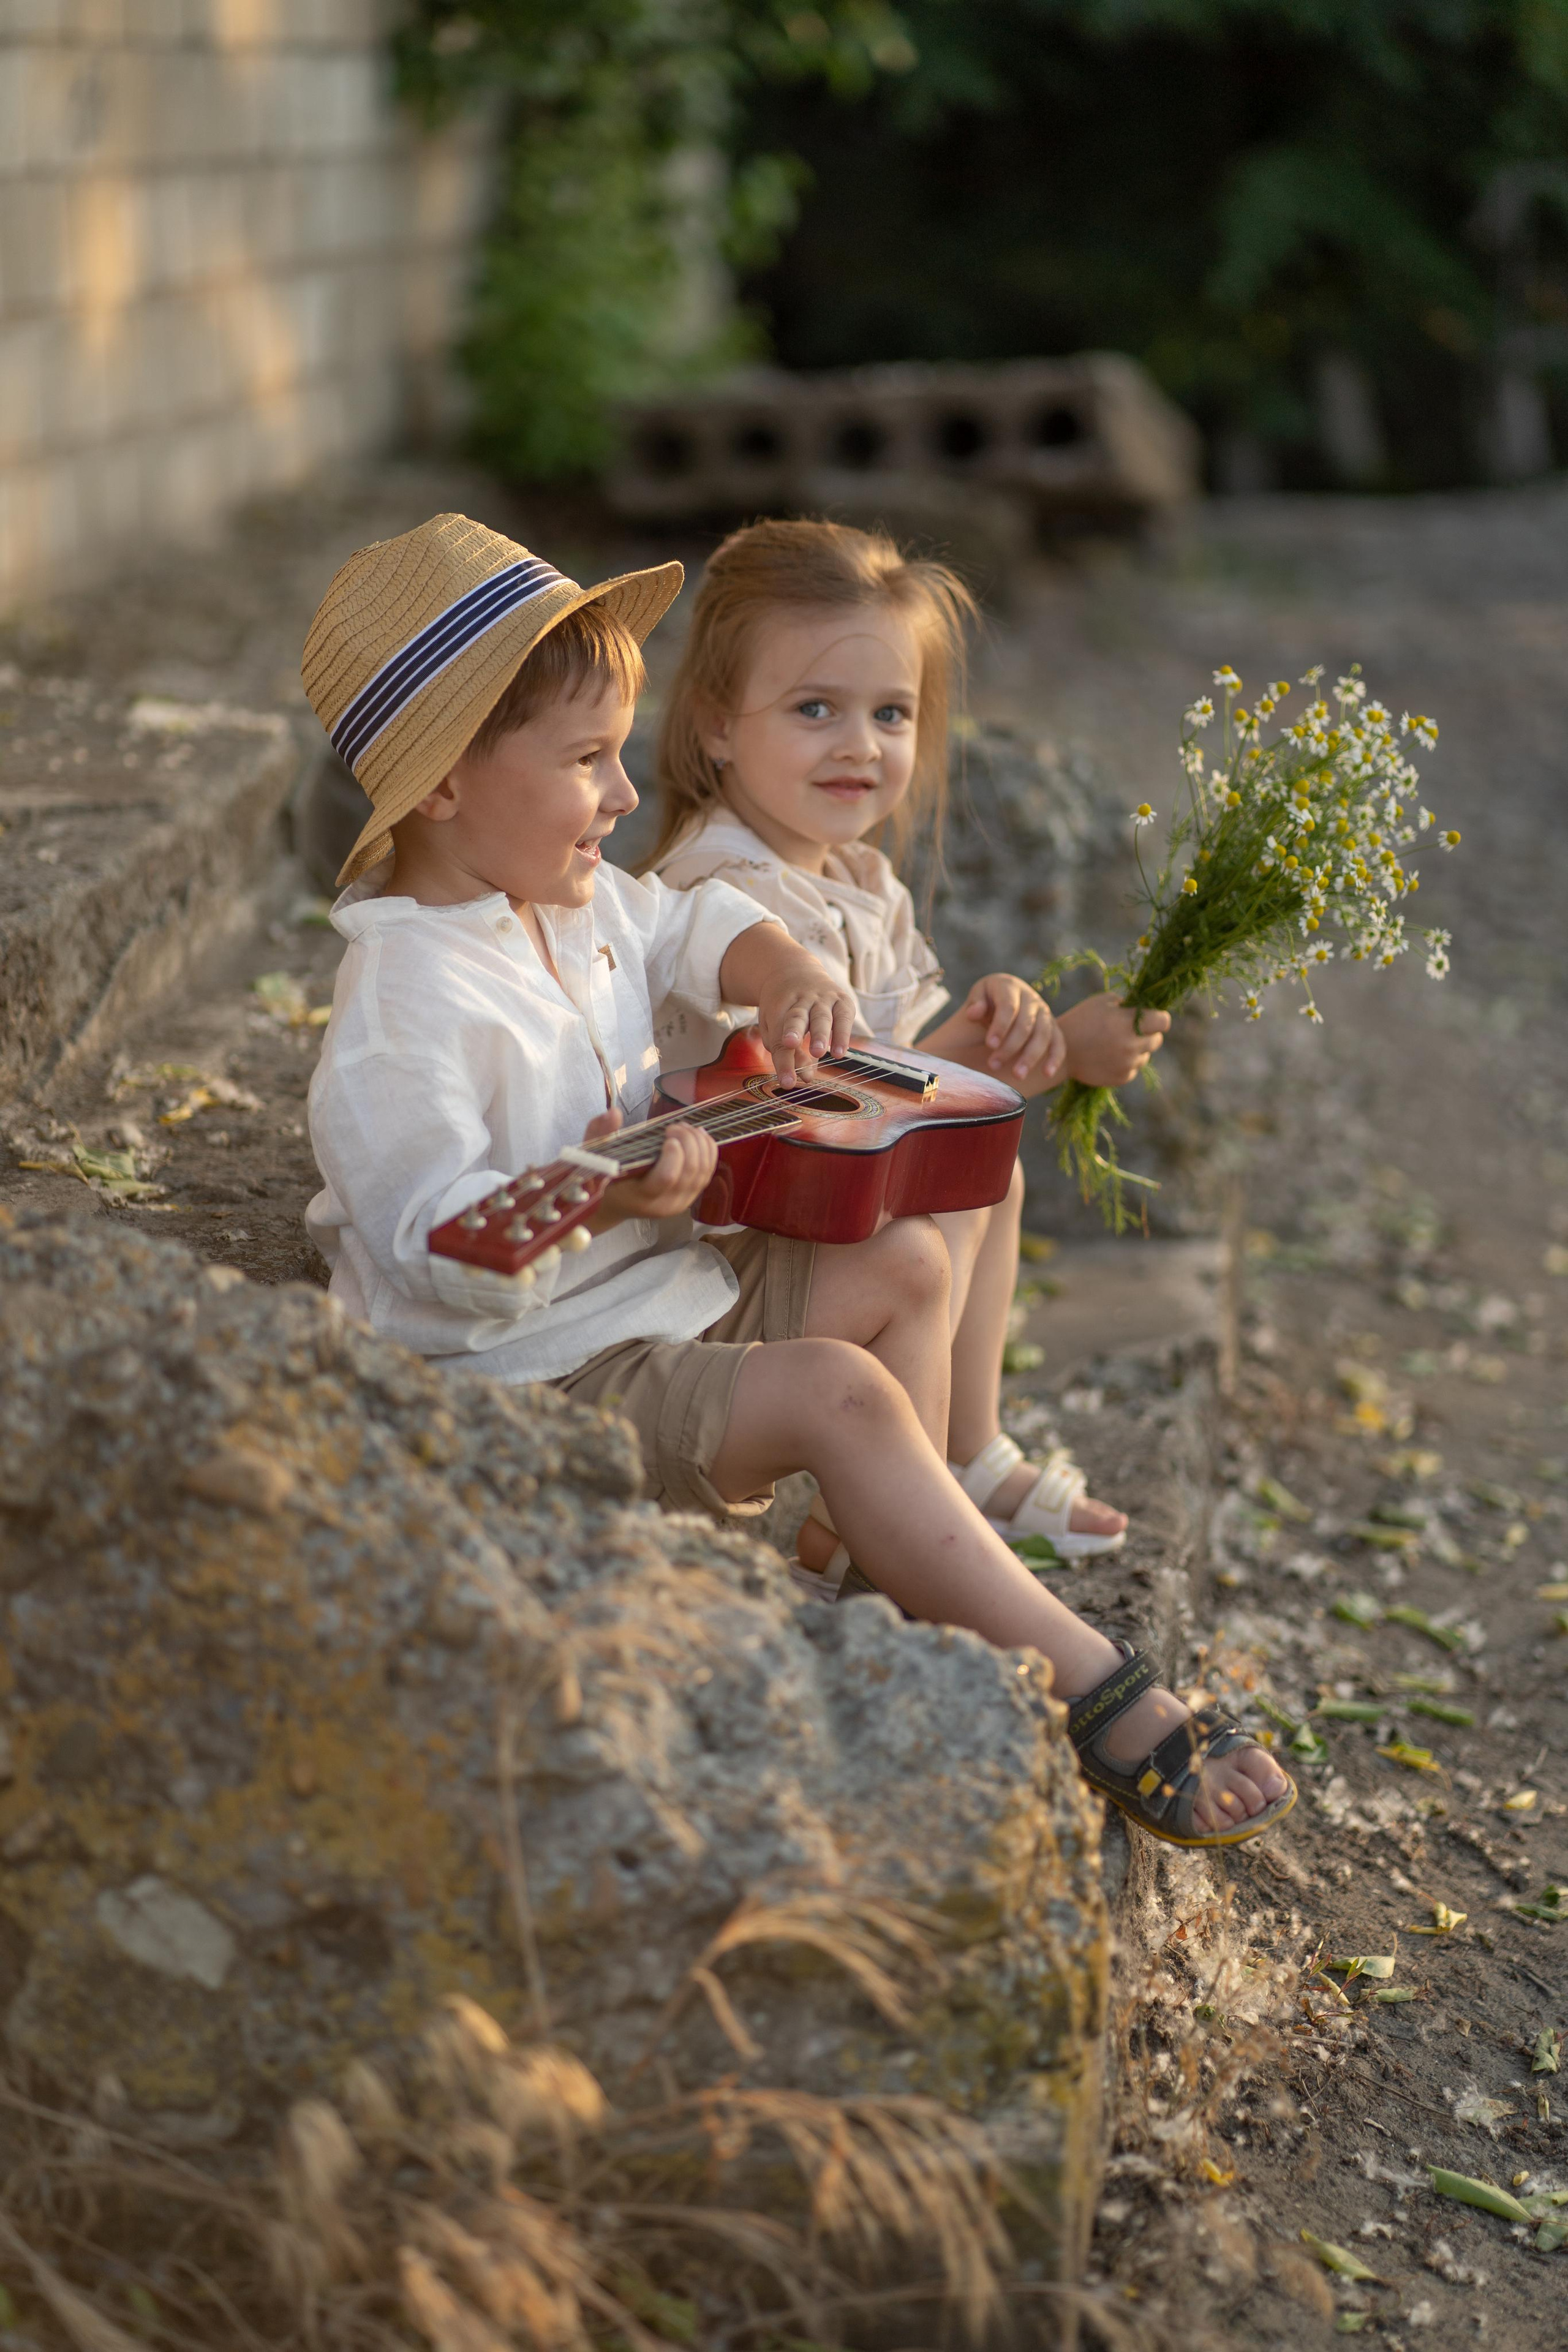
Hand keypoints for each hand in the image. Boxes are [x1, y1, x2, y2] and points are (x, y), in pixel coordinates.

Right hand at [580, 1109, 716, 1232]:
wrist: (613, 1204)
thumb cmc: (602, 1178)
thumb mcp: (594, 1156)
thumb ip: (600, 1134)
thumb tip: (614, 1113)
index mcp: (640, 1196)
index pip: (666, 1178)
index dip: (673, 1155)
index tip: (667, 1134)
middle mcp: (664, 1204)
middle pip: (689, 1172)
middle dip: (688, 1142)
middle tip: (675, 1126)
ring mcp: (680, 1202)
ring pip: (702, 1172)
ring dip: (699, 1144)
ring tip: (686, 1128)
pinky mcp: (690, 1197)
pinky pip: (707, 1173)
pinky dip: (708, 1152)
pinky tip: (700, 1136)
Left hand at [745, 940, 856, 1083]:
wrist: (793, 971)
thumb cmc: (783, 1009)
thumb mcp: (775, 1027)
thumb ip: (788, 1052)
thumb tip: (806, 1078)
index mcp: (777, 1008)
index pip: (779, 1038)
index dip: (783, 1062)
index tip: (787, 1082)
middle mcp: (799, 1000)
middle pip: (796, 1017)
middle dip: (794, 1032)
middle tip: (791, 1045)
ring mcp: (821, 997)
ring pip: (822, 1016)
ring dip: (821, 1035)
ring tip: (820, 1053)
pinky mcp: (841, 998)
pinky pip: (844, 1016)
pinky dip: (843, 1033)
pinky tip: (841, 1051)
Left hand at [962, 972, 1066, 1084]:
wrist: (1008, 996)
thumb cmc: (988, 1000)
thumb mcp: (978, 995)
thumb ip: (975, 1003)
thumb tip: (973, 1013)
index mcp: (1010, 987)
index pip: (1008, 1007)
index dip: (1000, 1026)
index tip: (990, 1045)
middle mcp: (1031, 998)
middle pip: (1025, 1024)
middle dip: (1010, 1046)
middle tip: (993, 1065)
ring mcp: (1044, 1012)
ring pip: (1043, 1035)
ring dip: (1030, 1056)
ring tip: (1017, 1075)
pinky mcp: (1053, 1027)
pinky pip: (1058, 1043)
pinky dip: (1055, 1058)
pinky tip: (1047, 1074)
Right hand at [1056, 992, 1170, 1087]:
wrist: (1060, 1052)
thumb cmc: (1082, 1020)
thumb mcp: (1103, 1001)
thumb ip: (1130, 1004)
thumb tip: (1149, 1011)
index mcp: (1129, 1022)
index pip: (1163, 1022)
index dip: (1158, 1018)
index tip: (1150, 1018)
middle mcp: (1132, 1045)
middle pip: (1157, 1040)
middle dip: (1147, 1034)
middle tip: (1128, 1031)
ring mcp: (1128, 1064)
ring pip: (1145, 1055)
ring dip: (1136, 1050)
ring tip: (1113, 1045)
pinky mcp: (1122, 1078)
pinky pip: (1134, 1068)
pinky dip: (1126, 1063)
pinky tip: (1108, 1056)